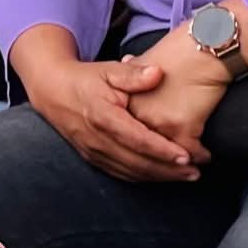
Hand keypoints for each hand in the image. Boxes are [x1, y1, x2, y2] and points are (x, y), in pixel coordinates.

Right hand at [33, 54, 194, 180]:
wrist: (52, 91)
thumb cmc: (85, 79)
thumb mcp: (109, 70)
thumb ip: (134, 73)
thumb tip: (157, 73)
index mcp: (102, 116)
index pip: (138, 139)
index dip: (163, 150)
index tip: (187, 155)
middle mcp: (96, 138)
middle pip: (137, 162)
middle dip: (169, 170)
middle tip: (196, 171)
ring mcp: (93, 151)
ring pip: (130, 172)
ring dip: (159, 177)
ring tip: (186, 176)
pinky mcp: (91, 158)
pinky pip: (120, 173)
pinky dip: (143, 177)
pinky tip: (161, 176)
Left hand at [125, 26, 228, 166]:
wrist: (201, 47)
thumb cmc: (174, 56)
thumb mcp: (139, 66)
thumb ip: (128, 78)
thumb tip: (124, 68)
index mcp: (121, 105)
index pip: (125, 138)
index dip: (137, 152)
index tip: (147, 164)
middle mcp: (135, 116)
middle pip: (142, 153)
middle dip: (159, 168)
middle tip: (172, 175)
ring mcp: (156, 123)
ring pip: (165, 158)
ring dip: (178, 167)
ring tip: (189, 171)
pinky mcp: (181, 126)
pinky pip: (192, 153)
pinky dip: (199, 156)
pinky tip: (205, 157)